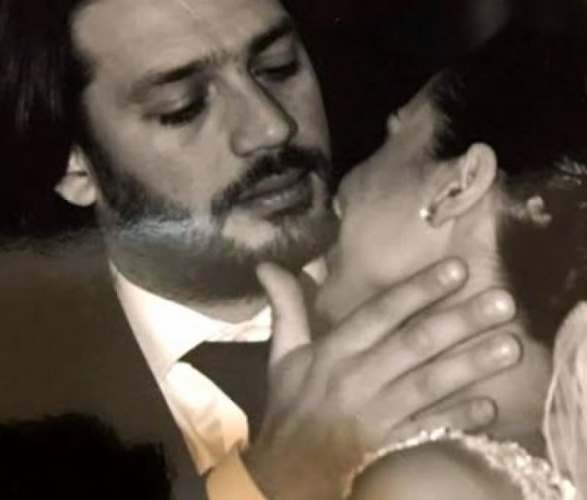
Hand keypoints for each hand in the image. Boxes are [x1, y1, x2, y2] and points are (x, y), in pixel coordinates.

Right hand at [242, 258, 520, 498]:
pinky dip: (458, 420)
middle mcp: (358, 378)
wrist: (286, 469)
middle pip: (413, 344)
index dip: (418, 290)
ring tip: (510, 345)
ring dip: (470, 365)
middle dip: (459, 321)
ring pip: (429, 385)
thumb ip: (285, 308)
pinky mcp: (390, 447)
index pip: (380, 314)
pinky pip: (428, 430)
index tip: (457, 269)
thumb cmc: (292, 406)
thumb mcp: (283, 355)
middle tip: (502, 301)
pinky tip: (490, 406)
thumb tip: (268, 265)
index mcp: (334, 352)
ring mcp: (377, 416)